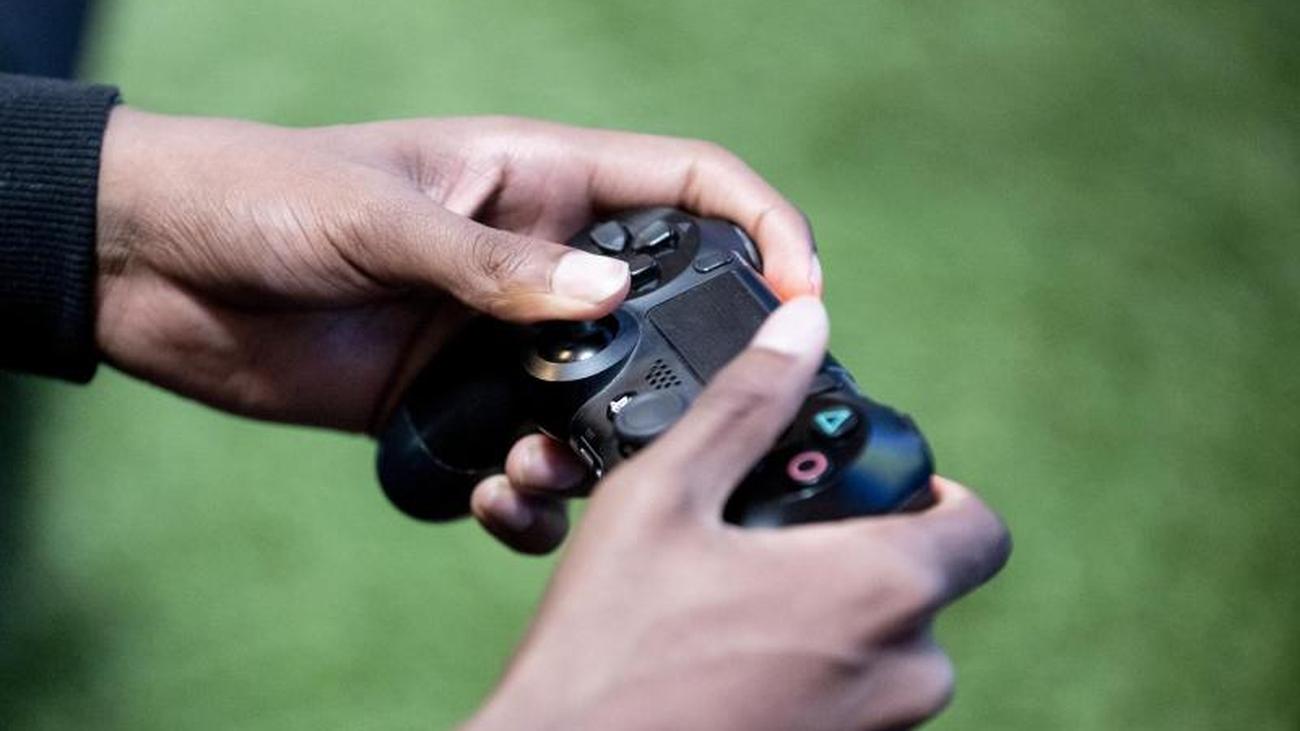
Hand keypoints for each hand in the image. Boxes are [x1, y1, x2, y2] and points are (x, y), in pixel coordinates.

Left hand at [95, 108, 817, 545]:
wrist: (157, 266)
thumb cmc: (264, 193)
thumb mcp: (380, 215)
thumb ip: (494, 264)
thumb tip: (605, 304)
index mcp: (540, 180)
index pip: (690, 187)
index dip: (764, 225)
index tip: (806, 290)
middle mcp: (538, 262)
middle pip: (664, 314)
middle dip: (693, 374)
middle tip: (698, 433)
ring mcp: (500, 338)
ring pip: (599, 407)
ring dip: (593, 457)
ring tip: (539, 477)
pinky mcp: (453, 404)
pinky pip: (522, 459)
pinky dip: (524, 496)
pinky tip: (493, 502)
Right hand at [463, 299, 1010, 730]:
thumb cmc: (610, 645)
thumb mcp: (666, 498)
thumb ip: (747, 404)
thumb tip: (805, 325)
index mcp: (882, 591)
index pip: (980, 527)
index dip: (935, 492)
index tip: (869, 484)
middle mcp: (905, 676)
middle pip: (927, 586)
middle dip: (864, 553)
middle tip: (776, 539)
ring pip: (889, 648)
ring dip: (835, 613)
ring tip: (737, 600)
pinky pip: (854, 700)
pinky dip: (813, 669)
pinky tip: (729, 658)